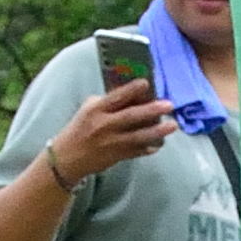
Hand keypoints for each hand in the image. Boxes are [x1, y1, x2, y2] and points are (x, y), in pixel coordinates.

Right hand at [48, 74, 177, 182]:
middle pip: (131, 116)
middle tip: (169, 104)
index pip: (115, 97)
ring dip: (157, 131)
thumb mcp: (89, 110)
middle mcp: (104, 126)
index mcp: (96, 110)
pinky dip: (148, 147)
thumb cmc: (81, 128)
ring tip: (172, 125)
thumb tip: (134, 94)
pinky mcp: (116, 157)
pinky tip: (159, 143)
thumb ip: (108, 102)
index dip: (131, 90)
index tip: (146, 83)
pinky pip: (136, 151)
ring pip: (138, 136)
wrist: (67, 158)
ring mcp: (111, 143)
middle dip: (151, 110)